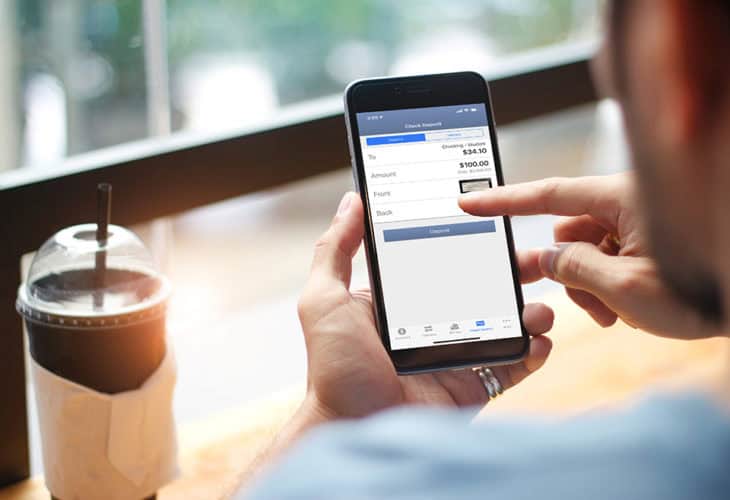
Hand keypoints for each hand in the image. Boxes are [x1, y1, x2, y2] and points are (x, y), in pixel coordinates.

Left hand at [297, 192, 553, 421]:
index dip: (469, 241)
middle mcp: (431, 322)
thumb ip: (335, 250)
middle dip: (511, 273)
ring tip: (539, 308)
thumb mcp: (324, 300)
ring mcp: (455, 354)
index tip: (494, 221)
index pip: (442, 261)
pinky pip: (512, 364)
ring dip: (530, 312)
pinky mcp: (472, 384)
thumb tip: (351, 201)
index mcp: (401, 300)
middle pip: (481, 289)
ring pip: (505, 324)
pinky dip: (533, 351)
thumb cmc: (334, 368)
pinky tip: (540, 340)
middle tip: (535, 261)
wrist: (352, 429)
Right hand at [459, 172, 722, 338]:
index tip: (469, 202)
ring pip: (584, 251)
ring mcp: (636, 224)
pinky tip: (627, 308)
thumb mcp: (627, 288)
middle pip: (566, 234)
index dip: (503, 201)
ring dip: (588, 285)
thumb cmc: (705, 291)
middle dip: (566, 272)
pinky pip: (604, 259)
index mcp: (622, 200)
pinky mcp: (644, 241)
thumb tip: (543, 260)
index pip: (548, 195)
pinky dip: (605, 285)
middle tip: (576, 304)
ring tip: (616, 313)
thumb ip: (574, 270)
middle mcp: (626, 205)